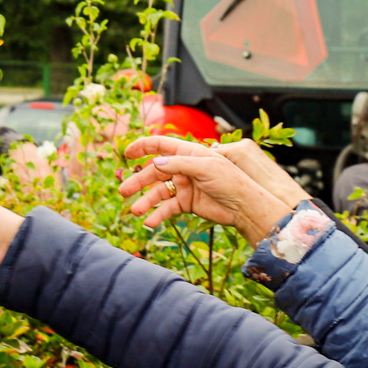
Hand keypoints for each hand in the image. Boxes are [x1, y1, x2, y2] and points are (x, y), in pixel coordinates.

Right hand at [119, 139, 295, 245]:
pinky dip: (157, 214)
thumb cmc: (230, 181)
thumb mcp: (206, 167)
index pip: (161, 146)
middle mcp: (183, 169)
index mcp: (188, 154)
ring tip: (136, 211)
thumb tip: (154, 163)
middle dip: (138, 181)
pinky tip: (151, 222)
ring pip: (157, 192)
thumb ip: (179, 164)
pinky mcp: (186, 203)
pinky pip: (167, 208)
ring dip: (145, 201)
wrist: (244, 207)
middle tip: (123, 191)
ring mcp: (183, 186)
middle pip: (153, 172)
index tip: (127, 153)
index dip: (143, 147)